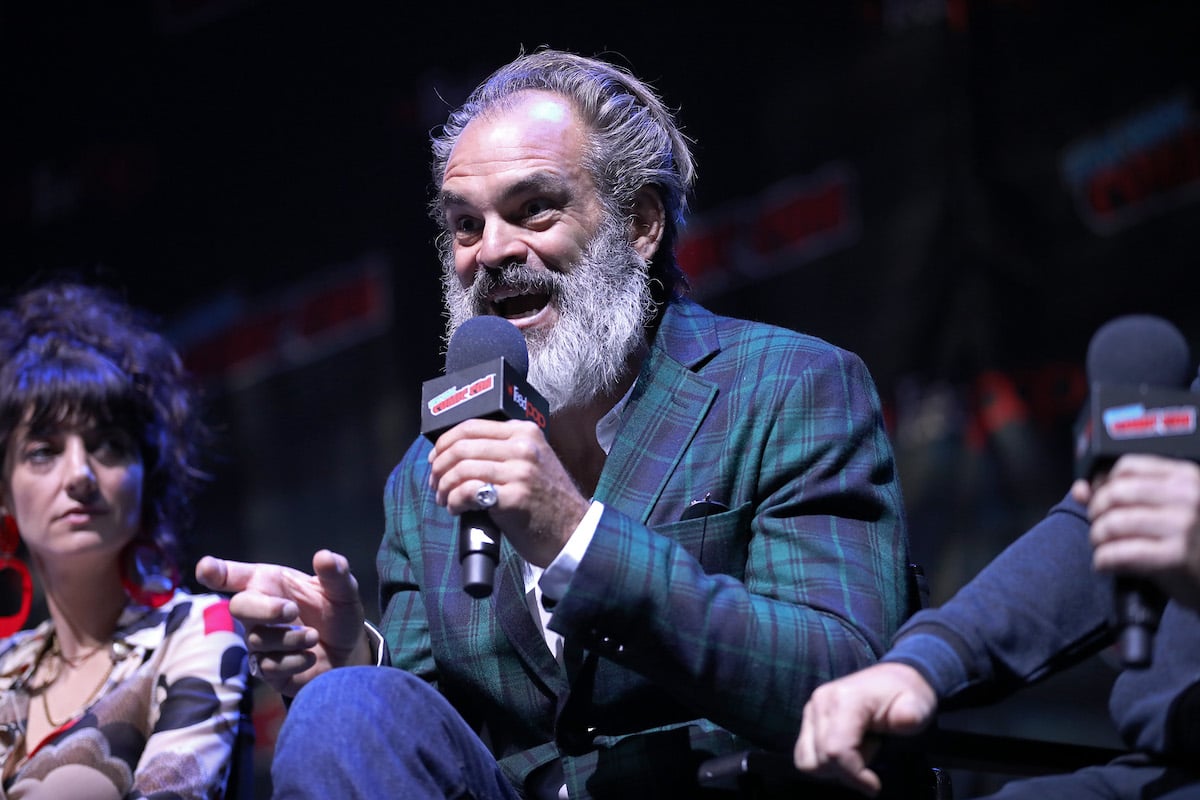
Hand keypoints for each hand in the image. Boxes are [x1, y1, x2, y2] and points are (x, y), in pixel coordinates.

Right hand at [195, 549, 371, 696]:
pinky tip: (310, 657)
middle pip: (238, 607)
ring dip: (289, 638)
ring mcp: (260, 642)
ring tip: (314, 636)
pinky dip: (293, 661)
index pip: (234, 576)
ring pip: (256, 639)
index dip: (215, 571)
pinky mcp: (267, 670)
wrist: (349, 651)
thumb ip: (335, 573)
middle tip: (292, 610)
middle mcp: (259, 611)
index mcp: (270, 584)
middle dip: (264, 609)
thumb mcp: (343, 590)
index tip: (206, 569)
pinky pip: (267, 667)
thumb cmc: (337, 613)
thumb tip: (325, 556)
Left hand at [428, 418, 589, 566]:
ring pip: (462, 469)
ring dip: (444, 486)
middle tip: (435, 483)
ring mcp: (520, 472)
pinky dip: (455, 501)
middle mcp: (523, 448)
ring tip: (444, 499)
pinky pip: (469, 492)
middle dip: (439, 467)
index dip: (444, 443)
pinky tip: (456, 509)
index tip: (435, 459)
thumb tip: (456, 453)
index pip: (471, 426)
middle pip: (462, 447)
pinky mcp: (514, 498)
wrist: (575, 531)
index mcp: (525, 432)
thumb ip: (502, 450)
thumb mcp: (532, 462)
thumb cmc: (548, 501)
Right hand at [793, 662, 936, 797]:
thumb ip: (911, 714)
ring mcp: (811, 710)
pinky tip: (848, 752)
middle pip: (821, 759)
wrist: (893, 678)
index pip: (836, 750)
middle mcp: (821, 702)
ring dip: (834, 768)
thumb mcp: (917, 704)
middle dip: (848, 771)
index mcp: (844, 699)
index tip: (875, 786)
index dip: (854, 775)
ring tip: (859, 753)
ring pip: (808, 761)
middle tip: (873, 756)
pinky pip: (805, 754)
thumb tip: (905, 721)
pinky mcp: (809, 719)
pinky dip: (824, 763)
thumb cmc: (906, 695)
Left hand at [1073, 454, 1199, 609]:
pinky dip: (1104, 560)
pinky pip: (1120, 553)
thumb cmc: (1191, 542)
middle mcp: (1187, 497)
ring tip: (1103, 547)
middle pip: (1115, 493)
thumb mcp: (1166, 509)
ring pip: (1113, 522)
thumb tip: (1080, 489)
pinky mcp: (1175, 557)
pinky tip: (1105, 564)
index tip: (1097, 498)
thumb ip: (1124, 494)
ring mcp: (1183, 526)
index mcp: (1185, 477)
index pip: (1127, 466)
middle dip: (1096, 512)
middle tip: (1099, 527)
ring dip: (1098, 537)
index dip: (1103, 483)